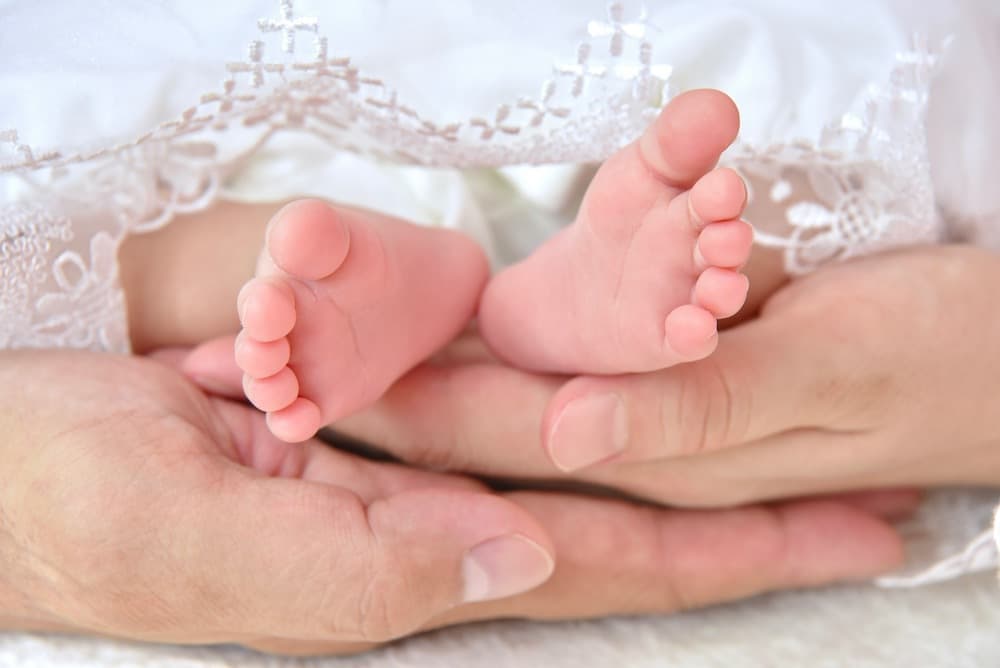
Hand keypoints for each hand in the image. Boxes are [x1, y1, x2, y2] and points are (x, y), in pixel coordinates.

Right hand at [0, 350, 907, 654]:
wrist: (16, 459)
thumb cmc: (89, 513)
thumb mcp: (213, 543)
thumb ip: (368, 567)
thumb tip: (517, 560)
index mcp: (411, 573)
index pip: (608, 566)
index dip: (730, 553)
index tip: (845, 533)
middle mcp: (436, 531)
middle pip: (626, 524)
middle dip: (747, 515)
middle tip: (868, 498)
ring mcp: (416, 476)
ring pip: (583, 468)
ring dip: (687, 460)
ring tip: (798, 448)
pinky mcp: (386, 420)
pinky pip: (521, 416)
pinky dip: (597, 405)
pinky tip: (653, 397)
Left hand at [331, 245, 999, 506]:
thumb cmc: (951, 352)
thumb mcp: (831, 366)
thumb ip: (691, 408)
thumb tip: (560, 433)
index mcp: (673, 449)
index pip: (505, 436)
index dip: (407, 414)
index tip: (312, 390)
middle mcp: (655, 439)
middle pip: (497, 426)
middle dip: (393, 406)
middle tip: (292, 374)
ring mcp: (675, 409)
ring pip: (533, 400)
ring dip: (439, 384)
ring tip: (336, 361)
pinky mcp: (699, 369)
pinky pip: (590, 362)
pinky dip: (521, 349)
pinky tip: (472, 347)